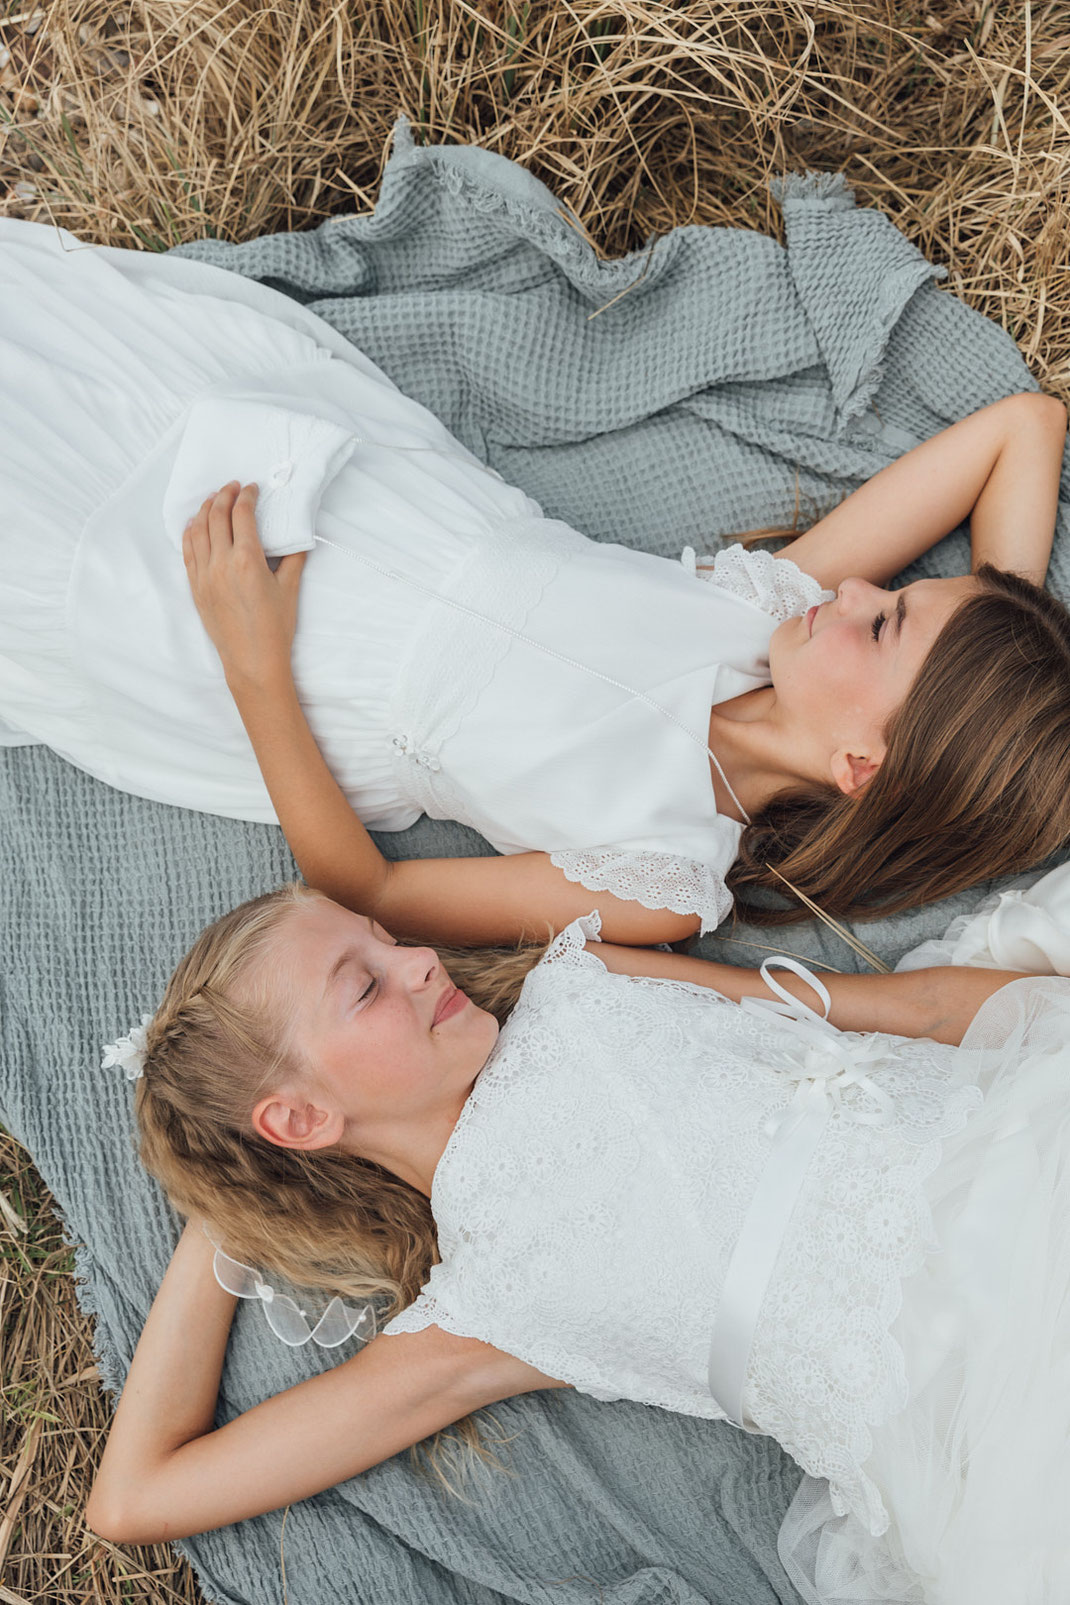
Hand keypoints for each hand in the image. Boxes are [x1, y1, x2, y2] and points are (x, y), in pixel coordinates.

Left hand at [182, 481, 306, 687]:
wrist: (252, 660)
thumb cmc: (274, 629)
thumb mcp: (290, 590)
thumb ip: (292, 558)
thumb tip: (296, 538)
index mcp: (247, 561)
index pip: (242, 515)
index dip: (246, 497)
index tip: (251, 489)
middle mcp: (221, 564)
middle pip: (216, 516)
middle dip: (224, 495)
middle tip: (232, 487)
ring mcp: (204, 575)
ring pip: (197, 530)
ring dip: (204, 509)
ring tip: (213, 500)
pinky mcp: (195, 587)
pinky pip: (188, 551)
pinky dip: (190, 532)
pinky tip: (195, 525)